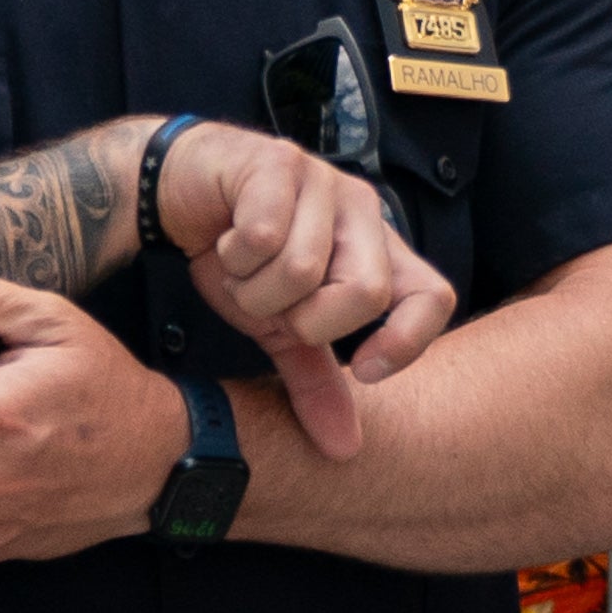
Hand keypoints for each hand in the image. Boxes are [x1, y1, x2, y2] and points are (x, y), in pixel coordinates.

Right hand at [150, 124, 458, 455]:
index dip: (407, 341)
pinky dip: (232, 255)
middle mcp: (363, 212)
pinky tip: (224, 239)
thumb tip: (345, 450)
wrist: (179, 194)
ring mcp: (325, 181)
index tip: (363, 369)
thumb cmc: (241, 256)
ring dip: (253, 287)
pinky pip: (263, 236)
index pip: (432, 296)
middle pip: (366, 293)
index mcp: (378, 250)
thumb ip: (315, 380)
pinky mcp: (280, 162)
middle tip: (271, 305)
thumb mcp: (280, 327)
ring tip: (241, 268)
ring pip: (303, 270)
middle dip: (303, 319)